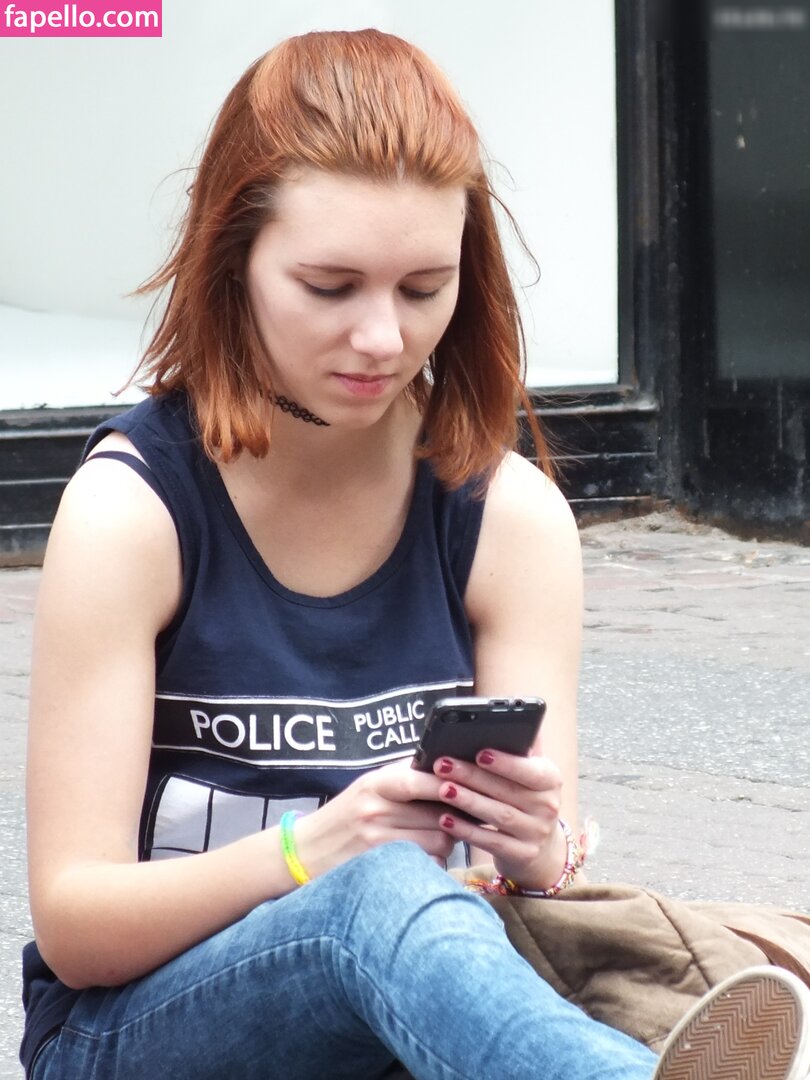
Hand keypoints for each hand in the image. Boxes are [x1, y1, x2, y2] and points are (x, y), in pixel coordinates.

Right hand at [294, 760, 454, 878]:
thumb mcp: (367, 788)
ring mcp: (378, 842)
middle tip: (455, 818)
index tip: (469, 784)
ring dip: (446, 842)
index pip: (418, 780)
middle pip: (438, 815)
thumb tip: (449, 766)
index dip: (448, 783)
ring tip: (437, 838)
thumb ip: (404, 777)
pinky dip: (433, 863)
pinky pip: (427, 865)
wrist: (303, 852)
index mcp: (375, 784)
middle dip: (454, 817)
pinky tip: (422, 858)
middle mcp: (375, 811)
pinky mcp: (382, 869)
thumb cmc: (344, 817)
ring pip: (439, 842)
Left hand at [431, 750, 567, 887]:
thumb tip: (519, 713)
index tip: (480, 752)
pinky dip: (467, 831)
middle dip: (472, 776)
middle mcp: (548, 806)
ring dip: (467, 801)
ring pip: (497, 815)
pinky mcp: (521, 855)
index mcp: (551, 779)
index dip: (506, 762)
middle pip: (506, 790)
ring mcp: (536, 833)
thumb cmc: (528, 798)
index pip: (531, 770)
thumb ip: (524, 747)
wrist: (542, 848)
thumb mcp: (533, 772)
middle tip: (443, 764)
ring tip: (442, 788)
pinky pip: (490, 841)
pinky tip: (445, 819)